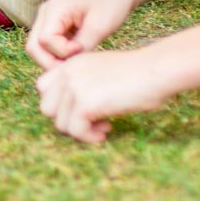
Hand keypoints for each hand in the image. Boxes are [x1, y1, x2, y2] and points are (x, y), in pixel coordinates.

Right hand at [24, 0, 137, 69]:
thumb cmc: (112, 1)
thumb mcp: (99, 26)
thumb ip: (82, 47)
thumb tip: (71, 66)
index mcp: (54, 9)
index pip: (43, 41)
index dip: (61, 51)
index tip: (82, 49)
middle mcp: (45, 13)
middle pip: (34, 46)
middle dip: (51, 61)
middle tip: (74, 66)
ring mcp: (49, 19)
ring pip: (40, 48)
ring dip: (55, 58)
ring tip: (78, 60)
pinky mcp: (57, 24)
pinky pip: (50, 45)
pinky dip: (60, 54)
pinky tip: (79, 54)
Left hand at [36, 48, 171, 143]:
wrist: (156, 71)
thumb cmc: (138, 74)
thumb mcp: (102, 72)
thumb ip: (82, 85)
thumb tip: (70, 113)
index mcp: (70, 64)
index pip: (43, 87)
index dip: (60, 103)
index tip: (82, 109)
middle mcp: (67, 73)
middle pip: (48, 108)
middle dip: (68, 119)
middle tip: (93, 121)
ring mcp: (74, 87)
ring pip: (60, 123)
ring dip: (81, 131)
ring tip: (104, 126)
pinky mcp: (85, 103)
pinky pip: (76, 131)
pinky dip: (89, 136)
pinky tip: (107, 130)